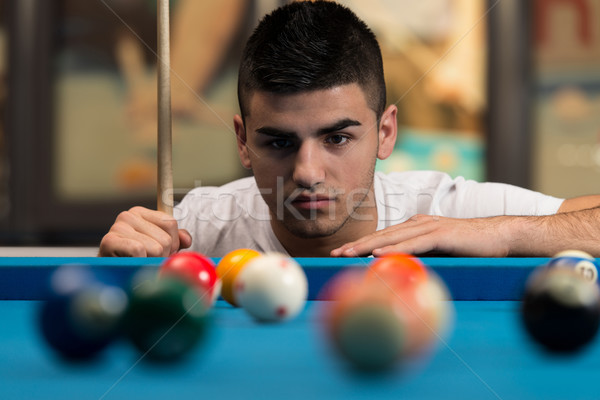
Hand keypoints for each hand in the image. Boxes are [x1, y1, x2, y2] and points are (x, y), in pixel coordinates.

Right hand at [99, 206, 191, 256]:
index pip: (171, 223)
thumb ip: (175, 239)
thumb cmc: (136, 260)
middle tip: (148, 261)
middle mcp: (128, 215)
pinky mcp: (109, 241)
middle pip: (165, 239)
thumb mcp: (160, 247)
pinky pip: (138, 250)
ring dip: (151, 262)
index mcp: (140, 212)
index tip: (161, 251)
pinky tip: (133, 265)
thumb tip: (186, 239)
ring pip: (155, 248)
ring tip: (140, 264)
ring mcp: (117, 227)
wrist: (111, 276)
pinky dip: (140, 262)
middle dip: (162, 255)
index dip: (172, 243)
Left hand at [330, 214, 511, 256]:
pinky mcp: (440, 234)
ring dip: (368, 245)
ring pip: (392, 236)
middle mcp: (418, 223)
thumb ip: (420, 258)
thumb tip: (399, 273)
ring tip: (348, 254)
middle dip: (357, 244)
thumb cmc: (468, 248)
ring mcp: (428, 226)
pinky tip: (378, 254)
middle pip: (381, 234)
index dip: (361, 244)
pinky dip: (393, 248)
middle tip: (335, 254)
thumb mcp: (438, 254)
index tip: (341, 253)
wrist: (499, 238)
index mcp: (415, 227)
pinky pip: (412, 243)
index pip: (383, 236)